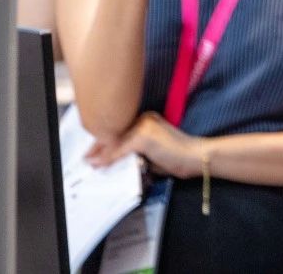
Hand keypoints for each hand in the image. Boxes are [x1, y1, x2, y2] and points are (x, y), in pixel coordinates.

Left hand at [85, 111, 203, 177]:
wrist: (195, 157)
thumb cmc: (178, 157)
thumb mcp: (152, 152)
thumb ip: (135, 153)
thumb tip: (114, 159)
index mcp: (147, 119)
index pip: (121, 128)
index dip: (105, 140)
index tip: (93, 151)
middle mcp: (144, 118)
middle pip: (115, 133)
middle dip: (99, 146)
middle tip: (86, 158)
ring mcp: (143, 126)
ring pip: (115, 142)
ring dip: (100, 154)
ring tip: (89, 162)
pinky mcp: (142, 137)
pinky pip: (119, 151)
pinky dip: (108, 159)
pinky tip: (98, 165)